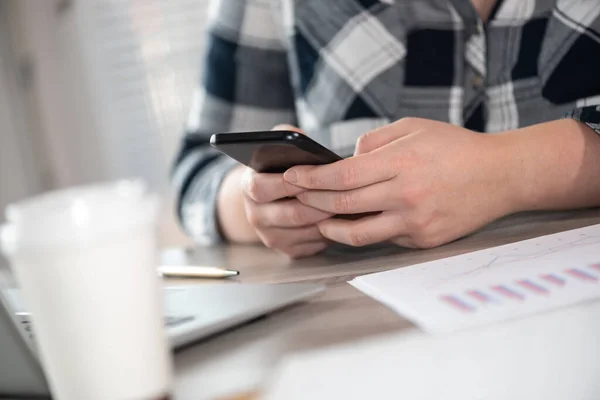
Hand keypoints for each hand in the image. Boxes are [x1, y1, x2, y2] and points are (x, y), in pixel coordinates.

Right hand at [219, 125, 332, 257]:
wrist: (270, 199)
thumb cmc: (280, 169)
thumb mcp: (276, 147)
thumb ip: (283, 137)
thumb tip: (299, 138)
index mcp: (249, 188)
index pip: (263, 188)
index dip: (289, 182)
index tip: (313, 174)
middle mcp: (256, 215)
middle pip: (293, 214)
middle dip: (321, 202)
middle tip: (345, 193)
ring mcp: (271, 236)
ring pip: (307, 231)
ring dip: (330, 219)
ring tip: (351, 205)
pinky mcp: (288, 250)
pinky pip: (314, 245)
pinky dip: (331, 232)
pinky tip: (344, 218)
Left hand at [283, 118, 522, 248]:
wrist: (501, 175)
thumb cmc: (455, 147)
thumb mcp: (413, 128)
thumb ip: (373, 142)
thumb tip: (345, 161)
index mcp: (402, 162)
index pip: (342, 176)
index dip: (311, 178)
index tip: (292, 176)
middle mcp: (407, 196)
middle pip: (343, 205)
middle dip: (312, 200)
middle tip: (296, 195)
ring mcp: (416, 222)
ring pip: (358, 233)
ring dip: (330, 226)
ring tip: (317, 218)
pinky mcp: (424, 240)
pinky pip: (384, 238)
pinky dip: (364, 231)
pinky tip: (352, 223)